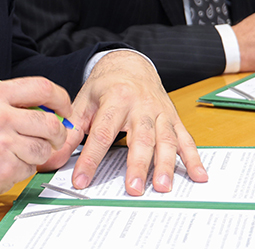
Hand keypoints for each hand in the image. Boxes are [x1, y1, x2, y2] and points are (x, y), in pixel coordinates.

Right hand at [0, 77, 72, 206]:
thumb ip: (7, 101)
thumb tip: (42, 106)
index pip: (42, 87)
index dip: (60, 99)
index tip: (63, 108)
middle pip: (50, 122)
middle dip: (58, 132)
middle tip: (53, 137)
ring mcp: (3, 145)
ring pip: (43, 148)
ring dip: (38, 153)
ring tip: (19, 152)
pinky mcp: (4, 169)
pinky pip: (29, 168)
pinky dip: (22, 169)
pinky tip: (4, 165)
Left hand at [46, 51, 206, 194]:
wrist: (130, 64)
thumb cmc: (105, 86)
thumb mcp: (83, 101)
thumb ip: (71, 129)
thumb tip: (54, 156)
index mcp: (115, 98)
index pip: (102, 133)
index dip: (90, 159)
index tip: (82, 181)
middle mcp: (141, 105)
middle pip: (140, 138)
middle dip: (137, 165)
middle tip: (133, 189)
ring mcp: (160, 112)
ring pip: (165, 139)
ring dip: (166, 165)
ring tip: (163, 187)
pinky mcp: (173, 118)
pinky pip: (186, 139)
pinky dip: (194, 158)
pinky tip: (200, 176)